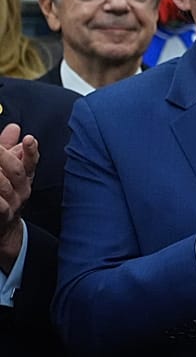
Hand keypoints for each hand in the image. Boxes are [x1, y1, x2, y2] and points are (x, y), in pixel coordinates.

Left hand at [0, 124, 38, 264]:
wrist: (4, 228)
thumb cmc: (5, 195)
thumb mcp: (9, 169)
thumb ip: (9, 147)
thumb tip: (14, 128)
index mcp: (24, 178)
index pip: (31, 162)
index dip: (31, 151)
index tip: (29, 139)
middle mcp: (22, 190)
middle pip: (16, 171)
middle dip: (4, 156)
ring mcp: (12, 204)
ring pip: (4, 186)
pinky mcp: (2, 216)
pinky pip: (0, 205)